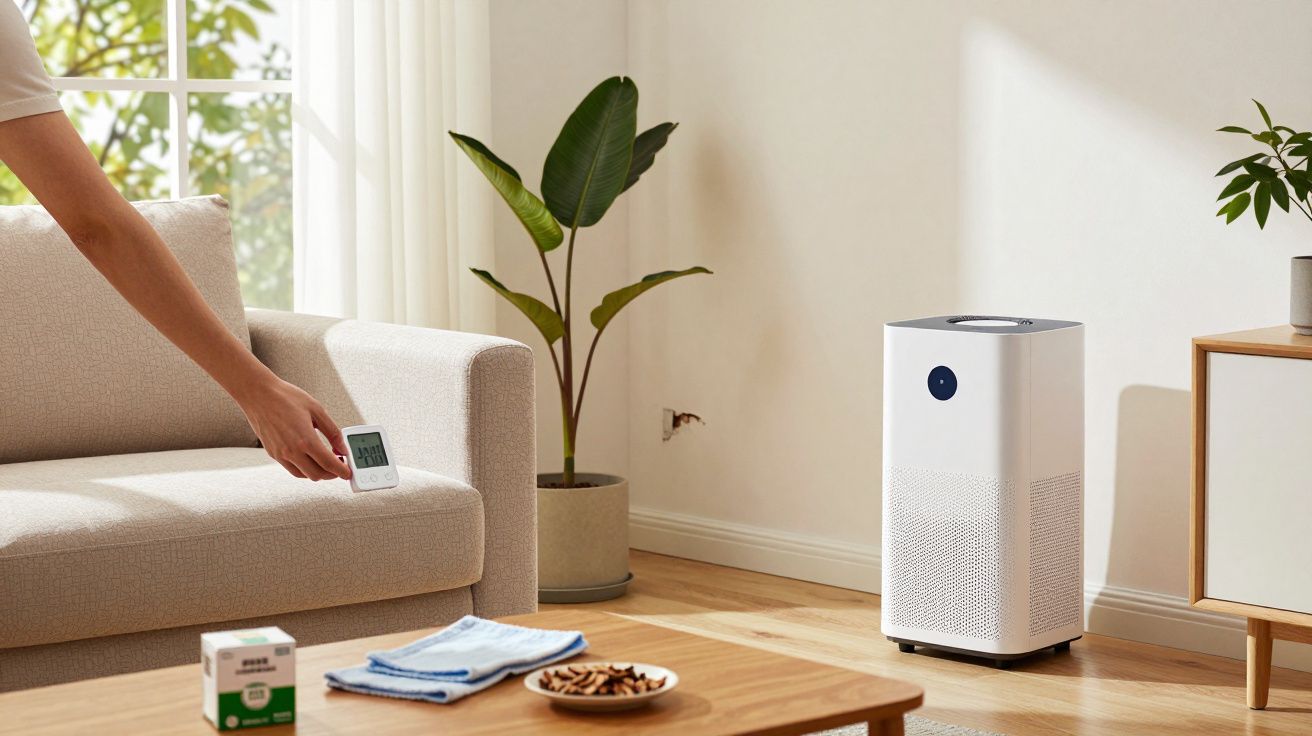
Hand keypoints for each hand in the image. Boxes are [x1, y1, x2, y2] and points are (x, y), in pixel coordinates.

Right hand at [237, 376, 351, 480]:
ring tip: (325, 462)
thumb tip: (342, 447)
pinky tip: (309, 458)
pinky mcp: (272, 453)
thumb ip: (332, 431)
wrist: (258, 394)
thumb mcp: (317, 410)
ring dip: (317, 472)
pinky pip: (291, 469)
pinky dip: (304, 469)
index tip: (348, 472)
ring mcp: (280, 454)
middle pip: (317, 474)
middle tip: (339, 466)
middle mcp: (291, 451)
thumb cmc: (286, 398)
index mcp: (305, 440)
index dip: (342, 471)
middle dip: (331, 474)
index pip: (328, 464)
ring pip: (304, 475)